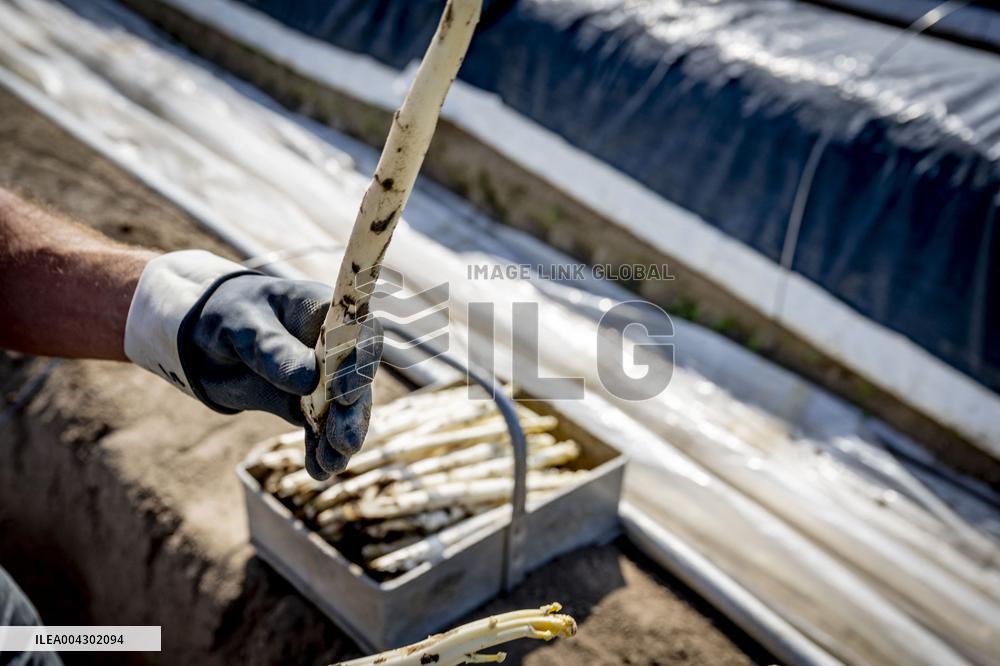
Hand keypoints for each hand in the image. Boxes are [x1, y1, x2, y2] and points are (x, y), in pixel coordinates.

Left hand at [124, 251, 382, 477]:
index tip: (343, 393)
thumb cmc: (229, 314)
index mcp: (327, 312)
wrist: (206, 338)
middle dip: (354, 413)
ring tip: (331, 465)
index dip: (361, 363)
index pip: (360, 335)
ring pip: (343, 410)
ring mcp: (324, 379)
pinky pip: (319, 430)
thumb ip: (272, 348)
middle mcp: (336, 347)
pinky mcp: (308, 405)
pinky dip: (319, 450)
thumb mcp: (241, 324)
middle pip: (358, 380)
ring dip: (340, 438)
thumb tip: (307, 380)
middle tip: (346, 441)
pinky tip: (319, 471)